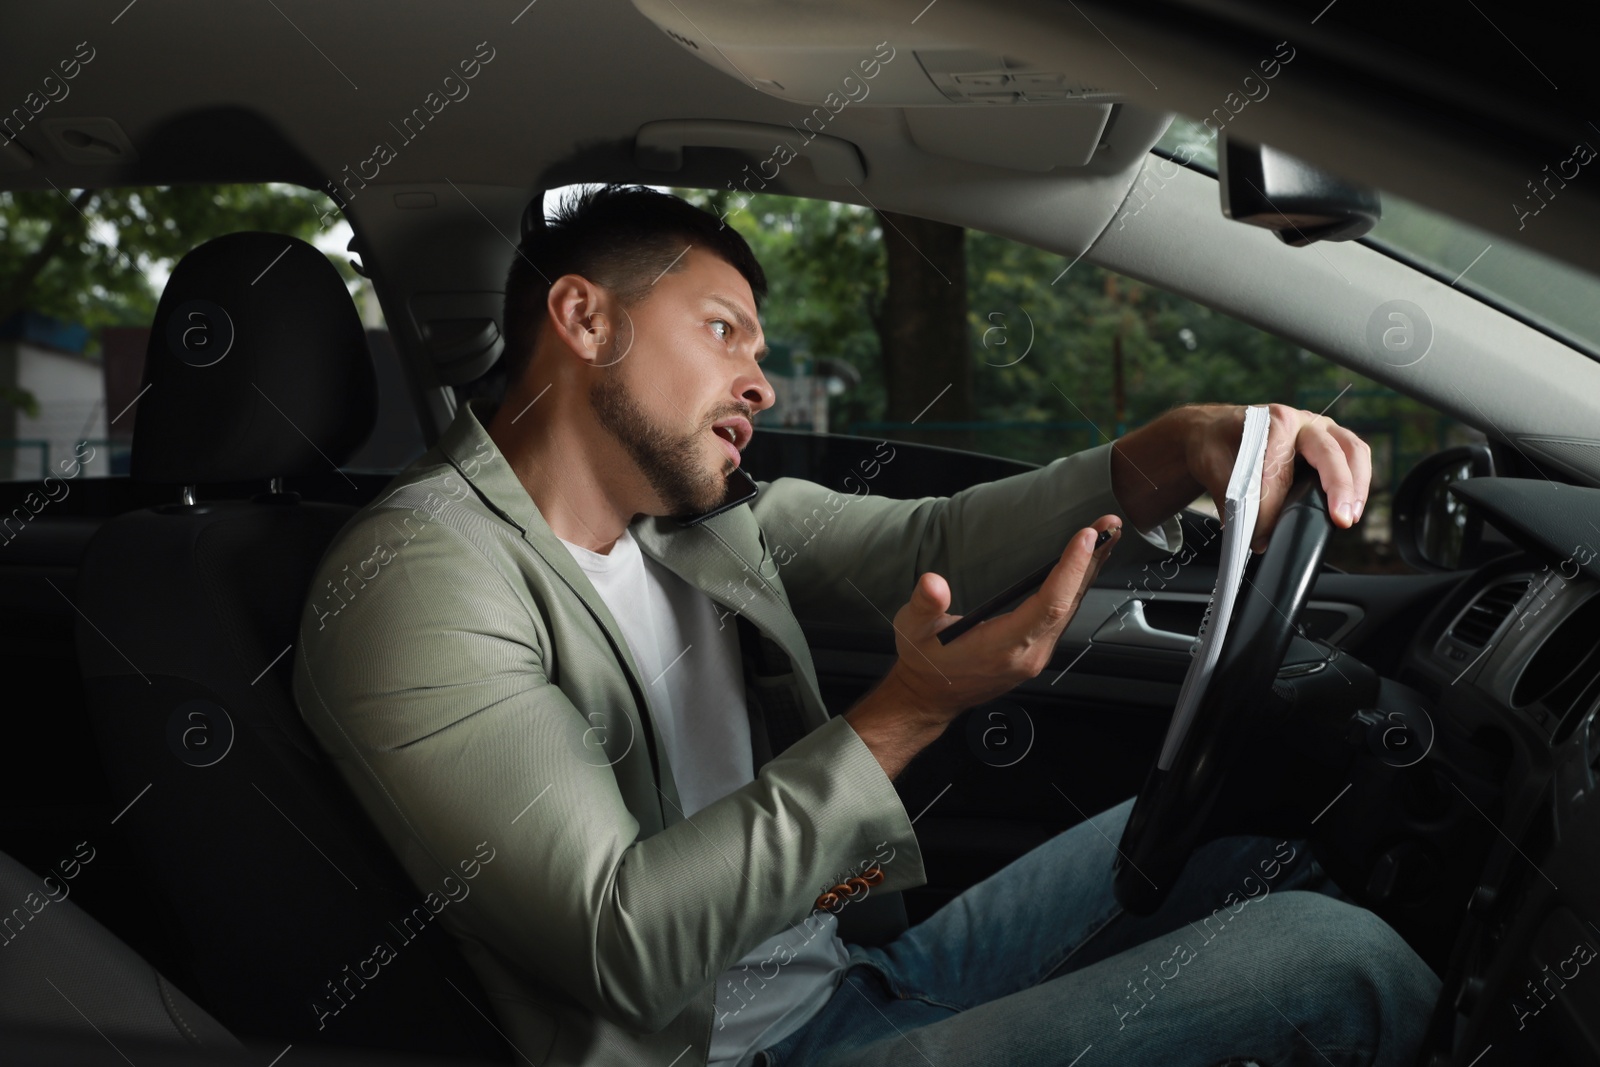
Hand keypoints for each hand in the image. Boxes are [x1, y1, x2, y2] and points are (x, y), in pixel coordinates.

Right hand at [882, 517, 1121, 724]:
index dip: (1070, 570)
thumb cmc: (925, 661)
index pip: (1049, 605)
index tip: (1086, 537)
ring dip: (1089, 573)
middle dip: (1091, 562)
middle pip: (1070, 604)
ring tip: (1105, 538)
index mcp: (1002, 647)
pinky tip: (1083, 569)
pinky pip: (1064, 617)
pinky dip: (1076, 588)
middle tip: (1109, 524)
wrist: (929, 696)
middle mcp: (1028, 654)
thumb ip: (924, 605)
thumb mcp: (913, 629)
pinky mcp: (1036, 652)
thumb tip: (933, 583)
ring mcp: (1035, 655)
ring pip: (1071, 610)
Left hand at [1187, 403, 1370, 551]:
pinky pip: (1352, 455)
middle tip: (1341, 519)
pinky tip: (1351, 505)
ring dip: (1356, 484)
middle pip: (1330, 452)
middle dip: (1338, 487)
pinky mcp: (1327, 440)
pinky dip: (1357, 479)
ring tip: (1350, 516)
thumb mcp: (1213, 468)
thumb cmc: (1215, 442)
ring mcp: (1318, 428)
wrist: (1213, 429)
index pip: (1280, 470)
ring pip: (1351, 450)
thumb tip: (1252, 535)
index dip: (1273, 507)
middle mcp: (1301, 420)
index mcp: (1273, 422)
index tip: (1262, 535)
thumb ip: (1231, 501)